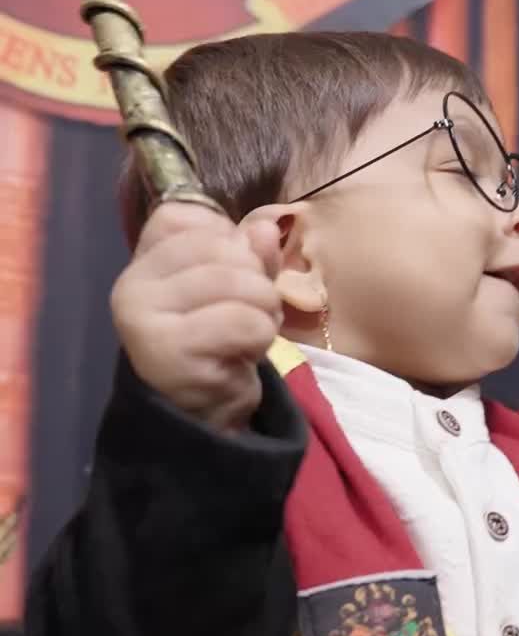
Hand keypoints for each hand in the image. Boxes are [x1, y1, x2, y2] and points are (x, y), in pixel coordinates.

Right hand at [110, 202, 282, 432]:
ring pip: (237, 283)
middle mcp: (132, 285)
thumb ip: (250, 254)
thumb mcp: (236, 288)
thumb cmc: (215, 344)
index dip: (232, 242)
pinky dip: (261, 336)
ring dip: (265, 310)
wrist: (199, 416)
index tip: (235, 276)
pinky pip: (243, 322)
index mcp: (143, 260)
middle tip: (256, 312)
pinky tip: (244, 355)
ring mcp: (145, 319)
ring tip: (253, 334)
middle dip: (258, 280)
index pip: (194, 219)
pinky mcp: (169, 353)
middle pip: (221, 248)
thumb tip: (267, 226)